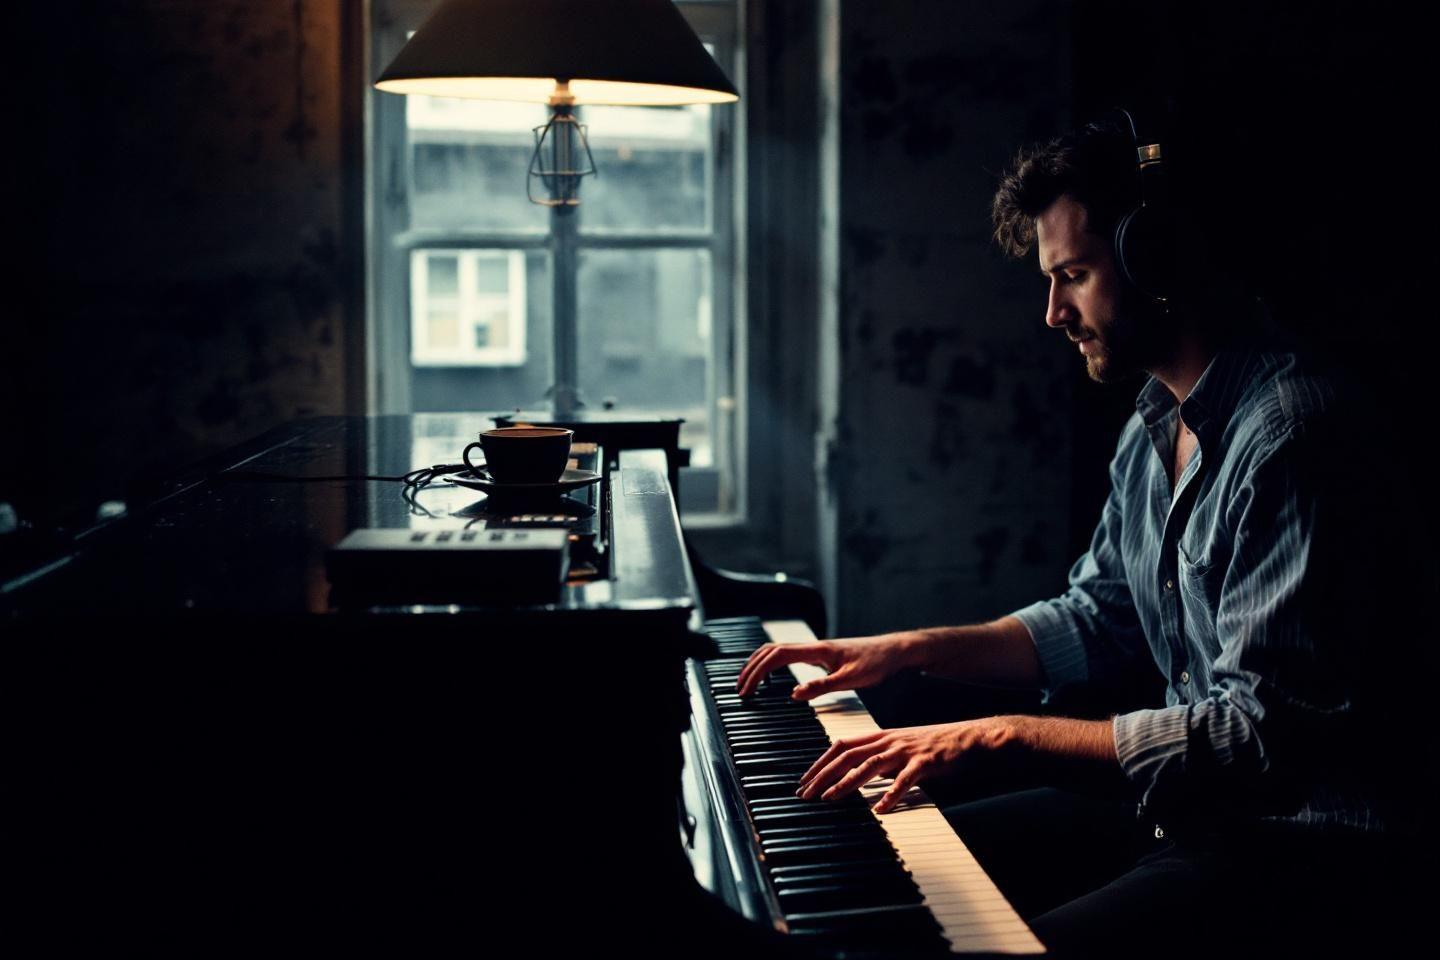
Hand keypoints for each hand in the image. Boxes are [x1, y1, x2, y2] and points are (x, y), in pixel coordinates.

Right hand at [734, 633, 920, 699]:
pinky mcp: (820, 655)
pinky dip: (772, 664)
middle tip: (740, 689)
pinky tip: (771, 678)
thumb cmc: (877, 663)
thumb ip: (822, 686)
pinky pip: (788, 656)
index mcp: (817, 650)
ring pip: (777, 650)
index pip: (776, 655)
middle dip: (751, 668)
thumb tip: (794, 695)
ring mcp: (815, 649)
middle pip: (770, 650)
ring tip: (748, 683)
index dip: (757, 671)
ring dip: (759, 664)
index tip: (747, 689)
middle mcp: (813, 646)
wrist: (894, 651)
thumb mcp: (851, 679)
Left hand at [796, 718, 1022, 813]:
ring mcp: (907, 751)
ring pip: (869, 765)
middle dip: (823, 774)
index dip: (820, 761)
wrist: (970, 737)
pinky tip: (880, 809)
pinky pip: (905, 780)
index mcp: (881, 736)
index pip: (841, 745)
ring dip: (847, 782)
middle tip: (807, 794)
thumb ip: (879, 760)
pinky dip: (891, 794)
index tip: (804, 779)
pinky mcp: (926, 763)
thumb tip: (856, 775)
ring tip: (831, 799)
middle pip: (848, 754)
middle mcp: (889, 741)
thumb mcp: (900, 748)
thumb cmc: (934, 746)